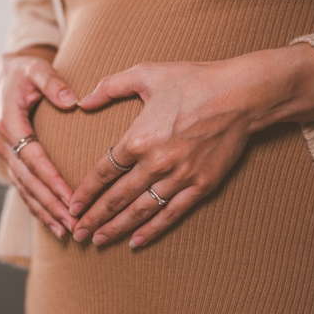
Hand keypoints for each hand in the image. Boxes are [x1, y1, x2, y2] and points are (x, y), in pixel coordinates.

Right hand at [0, 46, 78, 237]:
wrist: (2, 76)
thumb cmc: (23, 72)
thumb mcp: (36, 69)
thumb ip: (53, 83)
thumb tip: (73, 101)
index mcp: (9, 123)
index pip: (33, 158)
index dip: (52, 180)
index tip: (72, 197)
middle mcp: (3, 143)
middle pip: (29, 181)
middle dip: (51, 204)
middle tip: (74, 223)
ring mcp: (4, 154)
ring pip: (24, 189)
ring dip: (45, 212)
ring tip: (66, 231)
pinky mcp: (10, 160)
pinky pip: (23, 188)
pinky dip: (37, 207)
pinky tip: (53, 223)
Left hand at [68, 44, 313, 247]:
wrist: (241, 94)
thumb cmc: (193, 80)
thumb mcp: (145, 73)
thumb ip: (109, 87)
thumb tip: (82, 101)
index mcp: (138, 138)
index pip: (103, 172)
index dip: (85, 192)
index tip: (71, 205)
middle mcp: (156, 162)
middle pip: (116, 198)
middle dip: (93, 217)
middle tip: (76, 232)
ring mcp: (180, 177)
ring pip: (141, 210)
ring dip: (117, 228)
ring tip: (98, 240)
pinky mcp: (202, 185)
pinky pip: (172, 214)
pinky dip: (153, 229)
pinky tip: (136, 241)